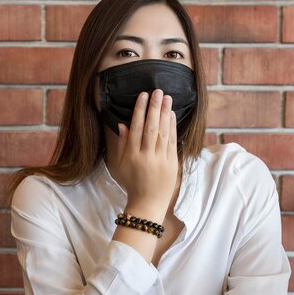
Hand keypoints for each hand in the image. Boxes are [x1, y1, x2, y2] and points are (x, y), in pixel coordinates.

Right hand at [115, 89, 178, 222]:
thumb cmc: (132, 182)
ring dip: (165, 113)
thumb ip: (122, 144)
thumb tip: (122, 124)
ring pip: (163, 132)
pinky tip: (171, 114)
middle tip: (157, 91)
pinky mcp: (172, 163)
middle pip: (151, 127)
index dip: (140, 110)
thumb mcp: (121, 164)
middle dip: (154, 107)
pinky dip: (172, 126)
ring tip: (167, 97)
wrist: (148, 202)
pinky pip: (172, 141)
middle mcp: (146, 156)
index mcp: (131, 155)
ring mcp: (160, 160)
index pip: (136, 128)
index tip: (143, 96)